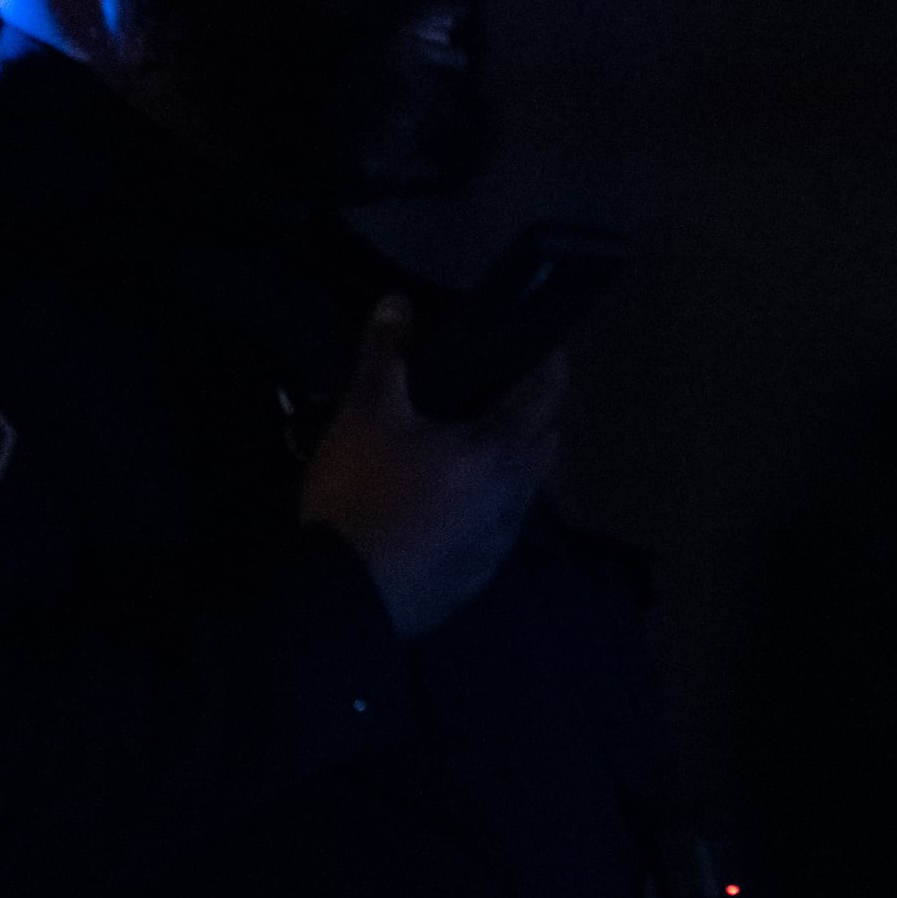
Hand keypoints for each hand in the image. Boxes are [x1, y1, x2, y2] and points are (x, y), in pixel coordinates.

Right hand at [298, 294, 565, 637]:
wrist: (344, 595)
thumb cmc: (361, 495)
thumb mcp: (365, 415)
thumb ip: (386, 355)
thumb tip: (397, 302)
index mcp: (502, 451)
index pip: (549, 394)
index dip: (552, 363)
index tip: (548, 342)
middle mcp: (517, 496)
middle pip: (546, 441)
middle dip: (539, 410)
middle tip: (514, 383)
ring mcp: (501, 541)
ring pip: (525, 485)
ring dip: (516, 456)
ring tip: (482, 433)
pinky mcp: (480, 573)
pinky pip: (500, 522)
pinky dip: (492, 497)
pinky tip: (459, 494)